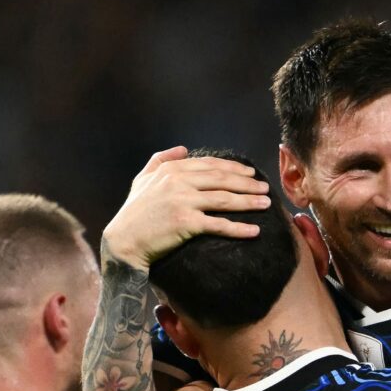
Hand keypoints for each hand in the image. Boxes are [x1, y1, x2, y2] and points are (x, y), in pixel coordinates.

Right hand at [102, 146, 271, 269]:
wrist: (123, 242)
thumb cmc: (134, 212)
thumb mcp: (142, 179)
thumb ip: (160, 159)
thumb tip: (182, 148)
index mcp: (171, 170)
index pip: (210, 165)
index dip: (234, 168)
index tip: (251, 173)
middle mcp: (178, 182)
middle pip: (222, 180)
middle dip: (248, 183)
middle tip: (266, 188)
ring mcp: (183, 202)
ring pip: (224, 199)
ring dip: (249, 201)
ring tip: (266, 204)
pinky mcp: (186, 223)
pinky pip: (218, 224)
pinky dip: (239, 228)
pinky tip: (254, 231)